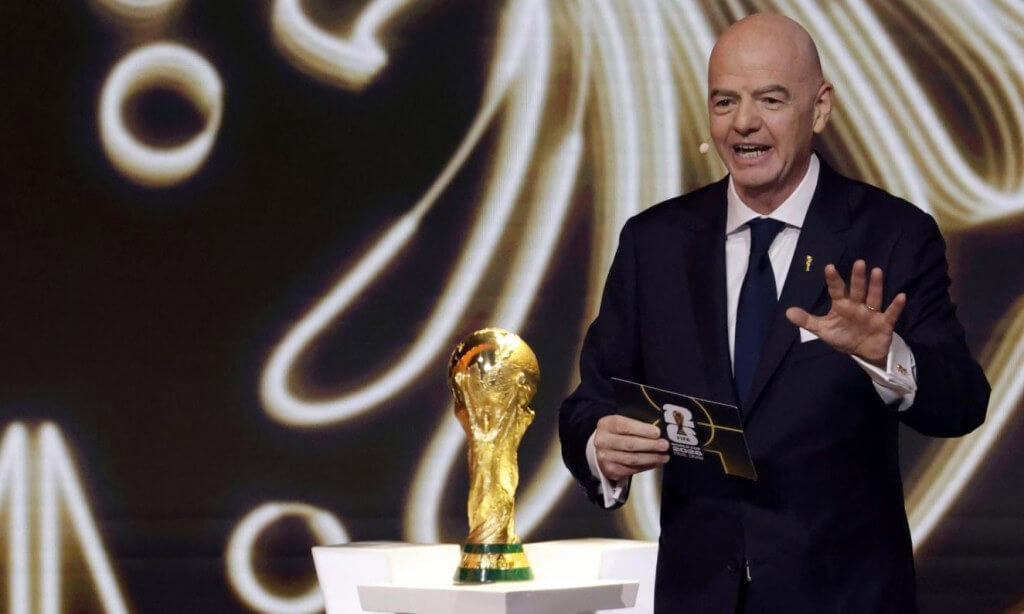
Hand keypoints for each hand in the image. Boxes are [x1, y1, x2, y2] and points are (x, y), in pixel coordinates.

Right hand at [594, 415, 669, 480]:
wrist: (602, 448)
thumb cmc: (617, 433)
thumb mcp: (622, 423)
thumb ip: (637, 425)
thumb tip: (658, 433)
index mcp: (606, 424)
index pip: (625, 426)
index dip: (642, 430)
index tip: (657, 433)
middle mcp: (602, 441)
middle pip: (630, 444)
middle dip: (650, 445)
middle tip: (664, 445)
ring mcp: (605, 457)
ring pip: (632, 459)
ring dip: (651, 458)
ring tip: (664, 456)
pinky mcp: (610, 470)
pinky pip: (631, 470)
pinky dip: (646, 466)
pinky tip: (654, 463)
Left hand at [785, 259, 905, 366]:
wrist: (864, 353)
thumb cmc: (844, 336)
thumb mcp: (823, 330)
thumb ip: (807, 321)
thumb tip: (787, 312)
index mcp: (842, 305)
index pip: (837, 290)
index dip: (833, 280)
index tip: (829, 267)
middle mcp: (857, 305)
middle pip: (857, 290)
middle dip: (858, 278)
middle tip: (859, 262)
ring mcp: (872, 313)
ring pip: (874, 297)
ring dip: (876, 286)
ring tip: (877, 271)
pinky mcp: (884, 323)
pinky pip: (891, 313)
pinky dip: (896, 306)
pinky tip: (901, 296)